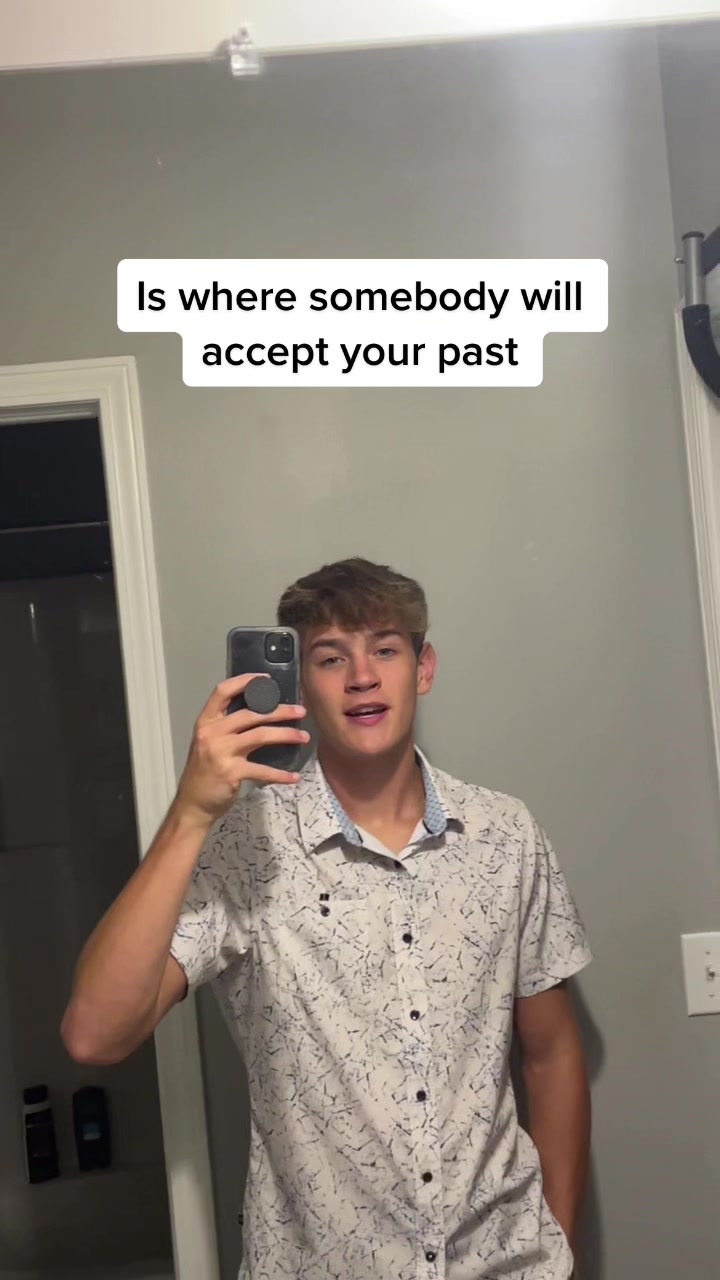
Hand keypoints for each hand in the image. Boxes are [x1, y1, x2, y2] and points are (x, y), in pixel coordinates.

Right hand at [174, 674, 308, 828]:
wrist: (193, 804)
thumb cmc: (204, 771)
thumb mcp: (209, 742)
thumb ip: (227, 726)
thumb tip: (260, 710)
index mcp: (206, 722)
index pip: (222, 692)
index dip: (244, 681)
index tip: (266, 680)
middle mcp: (212, 733)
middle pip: (251, 713)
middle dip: (280, 711)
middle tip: (301, 711)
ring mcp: (221, 752)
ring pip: (261, 736)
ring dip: (286, 735)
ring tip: (304, 737)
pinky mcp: (232, 772)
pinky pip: (262, 770)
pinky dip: (280, 774)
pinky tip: (294, 776)